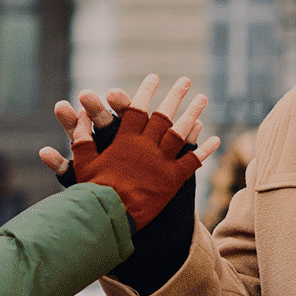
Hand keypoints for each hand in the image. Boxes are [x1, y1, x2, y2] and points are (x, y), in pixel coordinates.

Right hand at [42, 75, 221, 229]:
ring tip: (203, 98)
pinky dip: (204, 149)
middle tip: (186, 81)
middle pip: (164, 116)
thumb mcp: (83, 162)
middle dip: (176, 96)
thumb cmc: (93, 191)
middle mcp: (146, 146)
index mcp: (125, 140)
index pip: (137, 109)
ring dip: (193, 114)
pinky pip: (192, 161)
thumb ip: (82, 137)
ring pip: (181, 133)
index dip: (146, 92)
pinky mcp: (172, 180)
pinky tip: (215, 139)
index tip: (153, 78)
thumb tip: (80, 114)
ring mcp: (161, 162)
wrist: (109, 217)